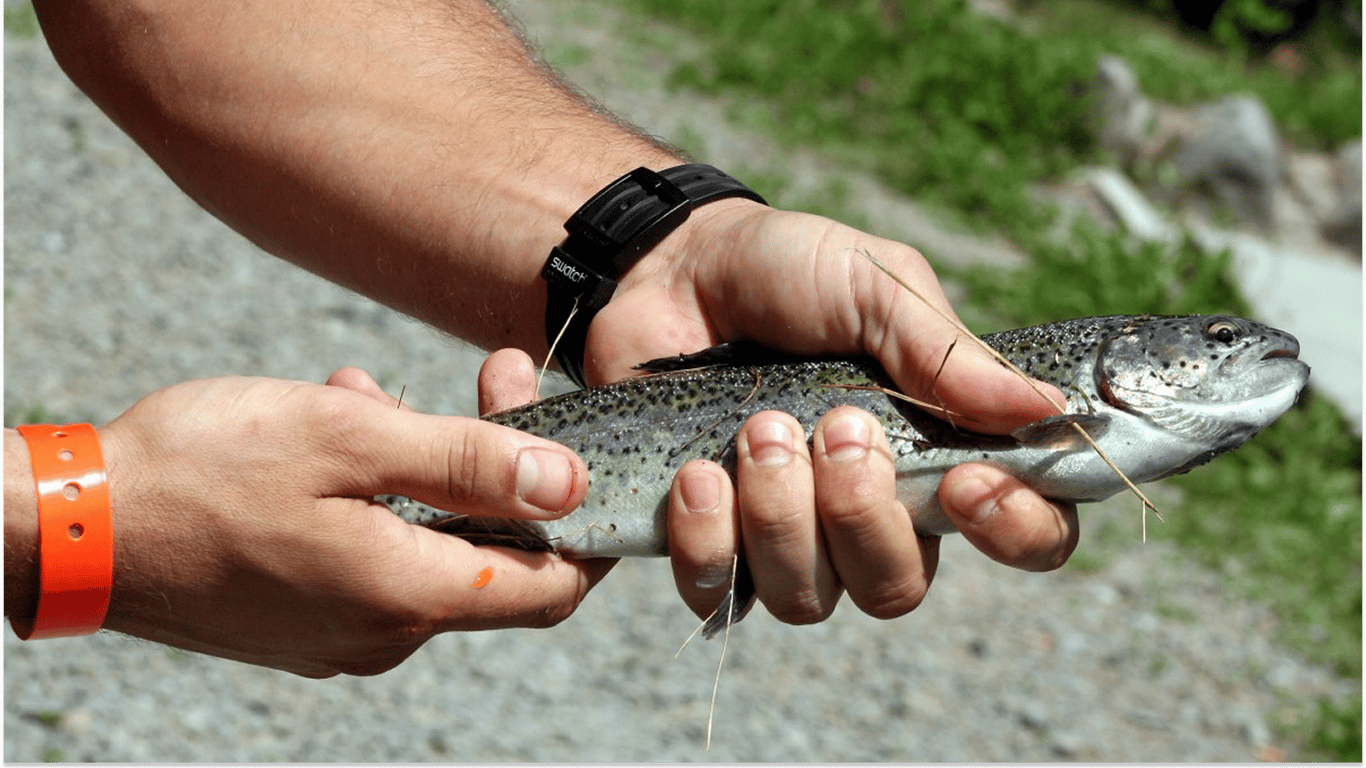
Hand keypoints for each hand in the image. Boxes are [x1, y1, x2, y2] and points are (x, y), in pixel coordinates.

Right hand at [93, 370, 607, 676]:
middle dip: (503, 462)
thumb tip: (567, 486)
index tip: (593, 457)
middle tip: (495, 376)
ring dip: (430, 464)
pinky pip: (373, 553)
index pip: (550, 589)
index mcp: (407, 597)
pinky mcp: (303, 616)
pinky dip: (380, 492)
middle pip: (490, 555)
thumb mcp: (347, 443)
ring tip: (386, 394)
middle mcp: (383, 632)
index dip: (589, 530)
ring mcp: (340, 631)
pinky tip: (347, 426)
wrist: (69, 526)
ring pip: (428, 544)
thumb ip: (468, 464)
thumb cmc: (199, 473)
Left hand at [584, 203, 1078, 622]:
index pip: (1022, 535)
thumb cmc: (789, 271)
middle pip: (897, 587)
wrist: (673, 265)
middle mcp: (869, 512)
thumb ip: (946, 354)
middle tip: (835, 425)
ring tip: (759, 427)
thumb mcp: (876, 286)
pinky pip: (719, 592)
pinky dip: (709, 539)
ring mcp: (785, 536)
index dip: (1014, 532)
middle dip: (862, 516)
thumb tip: (1046, 410)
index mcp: (936, 451)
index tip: (969, 483)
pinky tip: (698, 473)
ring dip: (782, 518)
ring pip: (807, 598)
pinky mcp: (707, 541)